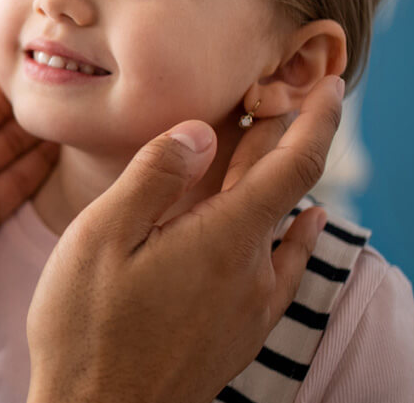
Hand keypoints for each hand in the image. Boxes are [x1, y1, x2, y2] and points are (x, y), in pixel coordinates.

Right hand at [26, 77, 344, 402]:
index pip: (294, 165)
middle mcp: (251, 272)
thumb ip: (155, 177)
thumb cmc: (86, 329)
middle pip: (284, 189)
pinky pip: (280, 267)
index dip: (316, 117)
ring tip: (264, 143)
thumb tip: (203, 129)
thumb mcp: (101, 237)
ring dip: (273, 180)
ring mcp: (249, 306)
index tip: (327, 82)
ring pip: (275, 226)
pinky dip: (294, 233)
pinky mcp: (238, 331)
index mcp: (222, 240)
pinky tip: (304, 227)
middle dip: (284, 136)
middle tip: (277, 91)